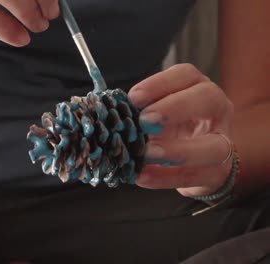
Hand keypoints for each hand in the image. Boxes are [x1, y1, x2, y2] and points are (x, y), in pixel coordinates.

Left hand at [128, 64, 234, 197]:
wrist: (195, 164)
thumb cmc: (170, 130)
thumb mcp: (155, 115)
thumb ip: (140, 112)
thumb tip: (113, 115)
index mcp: (197, 88)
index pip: (185, 74)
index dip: (159, 83)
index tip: (133, 98)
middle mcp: (217, 109)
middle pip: (207, 97)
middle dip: (174, 108)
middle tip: (144, 121)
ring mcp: (223, 142)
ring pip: (213, 145)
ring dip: (176, 150)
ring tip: (147, 154)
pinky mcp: (217, 173)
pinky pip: (195, 176)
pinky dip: (166, 177)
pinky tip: (143, 177)